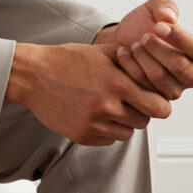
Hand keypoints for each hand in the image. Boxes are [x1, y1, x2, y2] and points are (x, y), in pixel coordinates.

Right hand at [5, 41, 171, 146]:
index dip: (159, 103)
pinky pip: (107, 140)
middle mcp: (107, 107)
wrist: (33, 76)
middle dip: (141, 112)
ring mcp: (94, 125)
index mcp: (117, 84)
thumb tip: (154, 70)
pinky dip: (107, 131)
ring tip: (112, 109)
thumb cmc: (67, 60)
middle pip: (144, 122)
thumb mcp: (103, 52)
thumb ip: (131, 62)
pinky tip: (97, 116)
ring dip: (124, 123)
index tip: (152, 99)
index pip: (158, 106)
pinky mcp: (81, 136)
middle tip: (131, 103)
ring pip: (126, 133)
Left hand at [95, 0, 192, 100]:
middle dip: (158, 49)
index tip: (159, 26)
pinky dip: (130, 67)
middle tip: (143, 37)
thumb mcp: (153, 8)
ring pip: (159, 77)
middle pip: (179, 66)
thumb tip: (169, 18)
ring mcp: (173, 91)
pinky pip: (142, 87)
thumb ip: (165, 6)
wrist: (120, 43)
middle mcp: (190, 76)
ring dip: (143, 58)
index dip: (179, 38)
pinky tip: (123, 53)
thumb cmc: (142, 26)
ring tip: (134, 45)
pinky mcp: (153, 101)